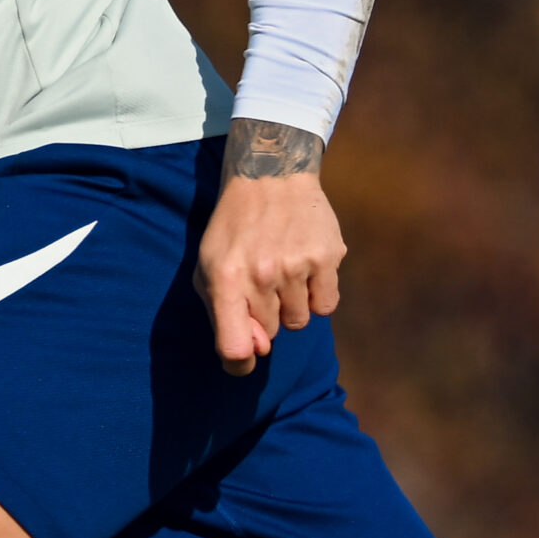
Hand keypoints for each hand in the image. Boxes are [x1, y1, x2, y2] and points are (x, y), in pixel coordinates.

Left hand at [193, 120, 343, 375]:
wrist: (270, 174)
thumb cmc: (235, 227)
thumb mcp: (210, 264)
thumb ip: (223, 313)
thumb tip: (258, 351)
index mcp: (226, 278)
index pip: (233, 347)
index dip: (239, 363)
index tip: (245, 357)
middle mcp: (262, 274)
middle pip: (271, 333)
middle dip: (265, 315)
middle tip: (262, 280)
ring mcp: (298, 264)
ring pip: (300, 322)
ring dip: (292, 304)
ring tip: (285, 270)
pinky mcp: (328, 255)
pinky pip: (326, 305)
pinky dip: (317, 295)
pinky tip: (307, 268)